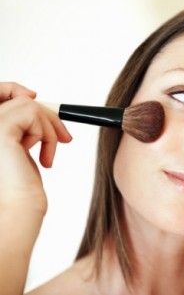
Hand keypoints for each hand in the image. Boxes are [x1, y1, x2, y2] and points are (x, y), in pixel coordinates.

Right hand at [0, 82, 71, 213]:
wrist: (21, 206)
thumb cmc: (21, 183)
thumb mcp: (20, 143)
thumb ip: (20, 121)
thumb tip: (33, 96)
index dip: (14, 89)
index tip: (36, 97)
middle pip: (14, 97)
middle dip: (45, 114)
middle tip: (64, 137)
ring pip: (29, 105)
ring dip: (49, 130)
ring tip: (49, 154)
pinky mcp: (0, 130)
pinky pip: (33, 113)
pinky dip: (47, 133)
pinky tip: (44, 158)